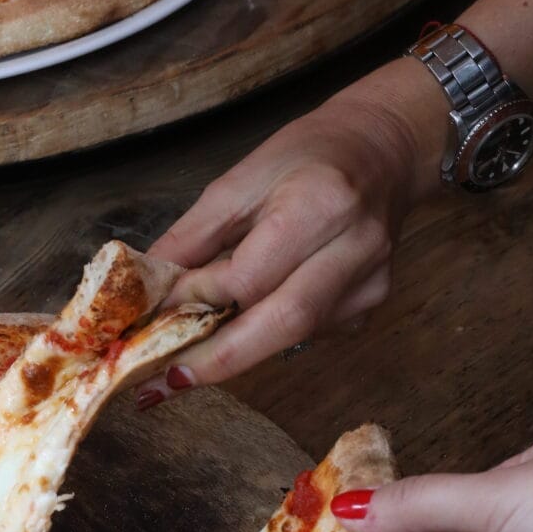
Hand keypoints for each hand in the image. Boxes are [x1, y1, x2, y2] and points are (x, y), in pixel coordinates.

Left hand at [135, 59, 443, 400]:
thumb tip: (149, 290)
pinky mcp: (370, 304)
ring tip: (186, 361)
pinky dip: (265, 334)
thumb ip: (193, 237)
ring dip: (235, 351)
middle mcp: (355, 249)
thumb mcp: (239, 180)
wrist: (382, 150)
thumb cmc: (305, 157)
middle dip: (217, 359)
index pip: (250, 276)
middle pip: (281, 324)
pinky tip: (243, 325)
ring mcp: (369, 283)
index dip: (199, 300)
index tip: (153, 317)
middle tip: (165, 381)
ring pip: (292, 335)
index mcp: (320, 205)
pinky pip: (307, 332)